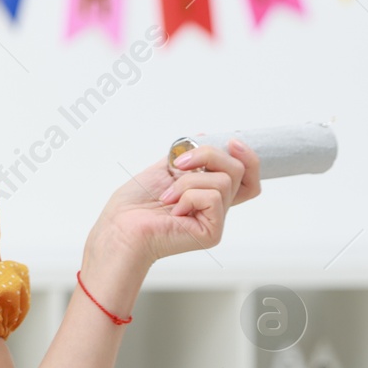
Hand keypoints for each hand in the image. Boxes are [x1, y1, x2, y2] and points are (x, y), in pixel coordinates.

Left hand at [88, 139, 261, 264]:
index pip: (245, 176)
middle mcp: (215, 206)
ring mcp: (215, 219)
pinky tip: (173, 210)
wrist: (119, 226)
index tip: (232, 142)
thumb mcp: (163, 170)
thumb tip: (203, 136)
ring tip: (168, 195)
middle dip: (209, 155)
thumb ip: (186, 157)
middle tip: (179, 164)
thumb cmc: (133, 205)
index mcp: (206, 192)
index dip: (247, 158)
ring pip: (224, 180)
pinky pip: (213, 197)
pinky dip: (188, 196)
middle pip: (238, 170)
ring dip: (188, 180)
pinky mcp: (212, 231)